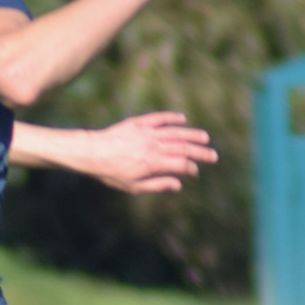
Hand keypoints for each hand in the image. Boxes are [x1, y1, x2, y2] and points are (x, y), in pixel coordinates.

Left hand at [83, 111, 217, 193]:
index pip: (181, 164)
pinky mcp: (139, 123)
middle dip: (200, 152)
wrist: (91, 152)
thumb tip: (178, 185)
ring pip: (175, 132)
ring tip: (205, 137)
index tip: (195, 173)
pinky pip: (159, 118)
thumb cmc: (110, 173)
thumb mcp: (133, 186)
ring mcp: (147, 132)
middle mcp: (153, 146)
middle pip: (183, 147)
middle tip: (213, 156)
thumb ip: (157, 184)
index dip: (191, 169)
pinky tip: (182, 119)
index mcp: (153, 163)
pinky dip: (172, 118)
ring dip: (192, 134)